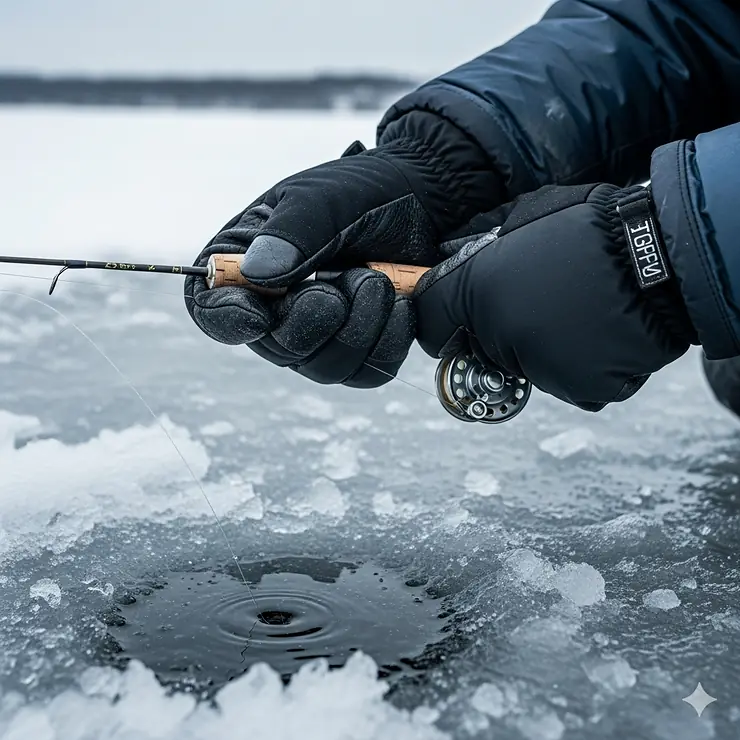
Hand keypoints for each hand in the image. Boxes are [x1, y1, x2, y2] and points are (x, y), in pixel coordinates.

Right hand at [184, 113, 500, 387]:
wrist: (426, 198)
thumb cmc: (365, 191)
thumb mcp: (325, 198)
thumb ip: (291, 233)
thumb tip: (255, 274)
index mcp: (248, 262)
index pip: (213, 307)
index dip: (229, 318)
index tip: (258, 314)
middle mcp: (277, 306)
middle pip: (276, 348)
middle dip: (316, 318)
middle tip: (354, 276)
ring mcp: (319, 332)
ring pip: (324, 367)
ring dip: (358, 329)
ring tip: (379, 281)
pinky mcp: (361, 347)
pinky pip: (367, 372)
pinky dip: (387, 342)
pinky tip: (400, 305)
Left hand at [413, 183, 698, 410]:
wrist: (663, 253)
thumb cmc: (589, 226)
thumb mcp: (521, 214)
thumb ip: (476, 244)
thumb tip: (448, 256)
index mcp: (477, 288)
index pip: (428, 320)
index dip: (443, 313)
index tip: (460, 309)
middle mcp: (500, 335)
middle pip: (479, 349)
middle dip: (497, 329)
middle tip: (540, 297)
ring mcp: (541, 368)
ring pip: (525, 368)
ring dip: (541, 347)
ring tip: (578, 308)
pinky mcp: (581, 390)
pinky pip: (568, 383)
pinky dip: (580, 365)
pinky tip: (598, 331)